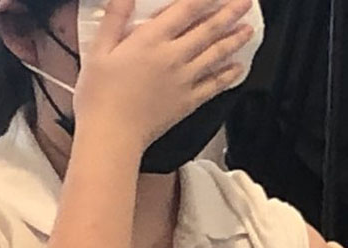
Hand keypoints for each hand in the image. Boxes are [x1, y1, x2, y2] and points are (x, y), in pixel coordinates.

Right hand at [75, 0, 254, 147]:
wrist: (113, 135)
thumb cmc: (101, 95)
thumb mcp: (99, 50)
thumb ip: (115, 18)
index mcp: (151, 40)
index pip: (186, 10)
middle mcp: (173, 57)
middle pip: (208, 29)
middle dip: (230, 13)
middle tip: (245, 2)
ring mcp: (184, 80)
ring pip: (216, 55)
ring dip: (235, 40)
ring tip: (248, 29)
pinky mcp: (188, 102)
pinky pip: (214, 85)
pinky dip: (229, 75)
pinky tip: (238, 68)